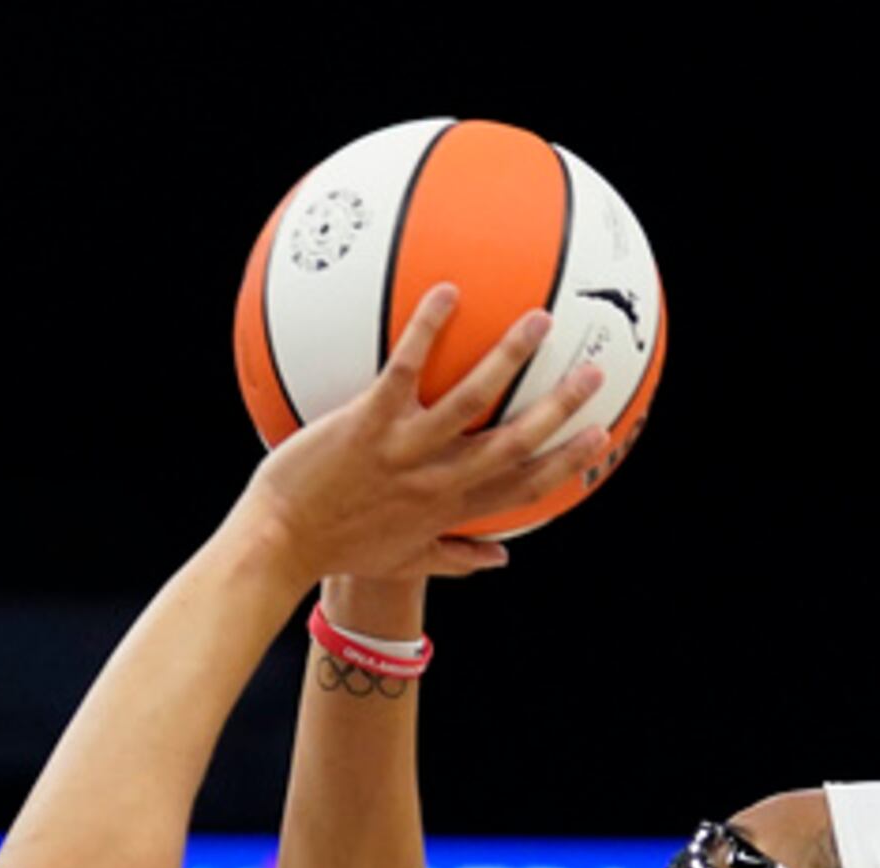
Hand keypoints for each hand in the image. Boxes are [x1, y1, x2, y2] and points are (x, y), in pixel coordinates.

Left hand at [235, 289, 602, 588]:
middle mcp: (435, 481)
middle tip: (595, 372)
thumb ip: (454, 557)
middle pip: (513, 443)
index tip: (601, 437)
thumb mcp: (401, 563)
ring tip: (540, 320)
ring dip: (508, 358)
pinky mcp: (367, 424)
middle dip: (559, 408)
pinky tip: (447, 292)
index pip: (524, 488)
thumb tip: (502, 559)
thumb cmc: (336, 550)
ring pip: (471, 401)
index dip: (567, 464)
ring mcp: (403, 451)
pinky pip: (403, 369)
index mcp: (448, 511)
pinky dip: (426, 331)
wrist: (277, 544)